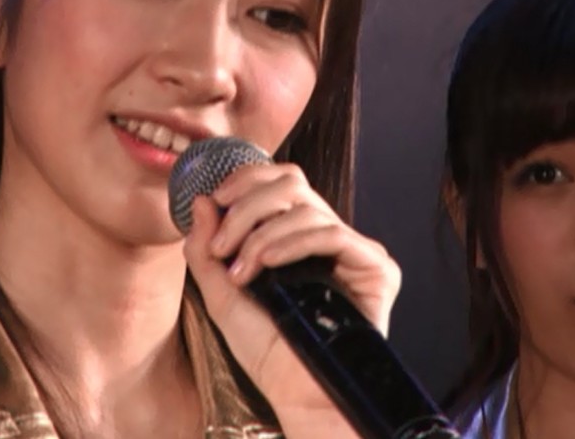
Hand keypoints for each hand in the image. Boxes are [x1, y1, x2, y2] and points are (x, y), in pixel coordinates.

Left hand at [182, 162, 401, 435]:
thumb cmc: (267, 350)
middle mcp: (327, 236)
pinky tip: (268, 264)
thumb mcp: (222, 294)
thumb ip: (207, 249)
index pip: (278, 183)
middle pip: (292, 183)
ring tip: (241, 272)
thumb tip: (199, 199)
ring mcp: (353, 250)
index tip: (214, 199)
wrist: (298, 393)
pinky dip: (294, 242)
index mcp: (296, 235)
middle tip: (223, 244)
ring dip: (262, 235)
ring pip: (307, 208)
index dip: (246, 180)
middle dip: (248, 205)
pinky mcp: (375, 267)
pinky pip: (333, 234)